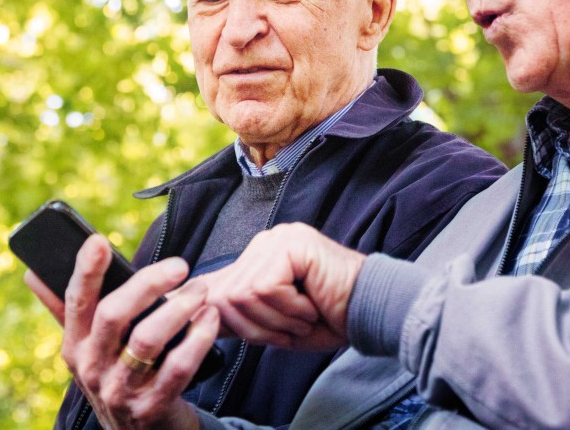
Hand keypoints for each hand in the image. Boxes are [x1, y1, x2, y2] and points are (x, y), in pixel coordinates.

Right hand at [47, 234, 217, 429]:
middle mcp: (92, 368)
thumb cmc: (116, 377)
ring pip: (147, 340)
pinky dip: (198, 339)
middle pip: (113, 315)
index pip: (75, 302)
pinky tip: (210, 319)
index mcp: (74, 346)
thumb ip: (65, 312)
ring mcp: (120, 391)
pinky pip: (178, 368)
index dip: (85, 271)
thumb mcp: (87, 350)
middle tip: (179, 266)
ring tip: (201, 290)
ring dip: (179, 309)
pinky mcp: (151, 408)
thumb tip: (32, 272)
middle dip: (147, 284)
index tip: (99, 241)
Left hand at [187, 223, 365, 350]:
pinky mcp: (291, 245)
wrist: (372, 315)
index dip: (217, 315)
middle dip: (256, 327)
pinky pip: (264, 288)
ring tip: (303, 317)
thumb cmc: (329, 319)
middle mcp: (265, 244)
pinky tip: (311, 306)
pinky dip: (288, 309)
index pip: (219, 284)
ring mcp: (279, 240)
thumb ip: (238, 315)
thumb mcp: (274, 324)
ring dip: (275, 320)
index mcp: (259, 259)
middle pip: (225, 296)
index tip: (218, 329)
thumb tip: (197, 312)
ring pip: (243, 294)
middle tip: (290, 330)